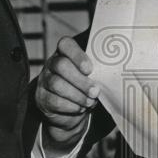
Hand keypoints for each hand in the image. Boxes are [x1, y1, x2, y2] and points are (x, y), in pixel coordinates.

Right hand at [36, 37, 101, 151]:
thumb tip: (115, 71)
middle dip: (80, 80)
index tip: (89, 69)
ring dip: (77, 95)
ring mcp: (45, 81)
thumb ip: (98, 70)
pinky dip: (71, 106)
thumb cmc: (84, 88)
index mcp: (65, 53)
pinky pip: (54, 101)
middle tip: (95, 91)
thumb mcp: (92, 76)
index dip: (77, 55)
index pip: (66, 44)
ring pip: (57, 84)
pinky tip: (80, 108)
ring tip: (90, 102)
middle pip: (61, 65)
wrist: (69, 113)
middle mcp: (52, 64)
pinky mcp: (42, 98)